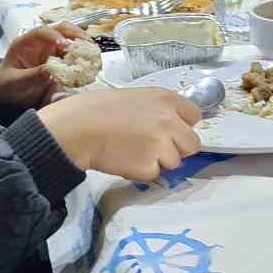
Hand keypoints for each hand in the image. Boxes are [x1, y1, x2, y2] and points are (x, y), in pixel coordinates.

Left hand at [0, 23, 89, 107]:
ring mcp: (51, 50)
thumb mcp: (16, 82)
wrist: (8, 96)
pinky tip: (91, 62)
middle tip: (87, 45)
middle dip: (75, 34)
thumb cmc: (7, 86)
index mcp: (25, 43)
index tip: (65, 45)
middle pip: (60, 29)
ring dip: (83, 43)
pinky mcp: (60, 59)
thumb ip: (33, 76)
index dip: (54, 36)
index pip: (41, 32)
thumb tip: (51, 70)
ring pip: (70, 39)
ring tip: (93, 52)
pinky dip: (83, 56)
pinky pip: (73, 54)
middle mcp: (40, 42)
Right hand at [38, 88, 201, 180]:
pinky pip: (153, 174)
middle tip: (154, 148)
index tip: (172, 131)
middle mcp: (170, 121)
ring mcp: (161, 144)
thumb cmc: (98, 110)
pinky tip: (124, 159)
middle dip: (177, 149)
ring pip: (174, 162)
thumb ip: (158, 110)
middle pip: (192, 144)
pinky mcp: (149, 166)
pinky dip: (140, 171)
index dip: (183, 126)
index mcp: (166, 99)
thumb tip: (172, 125)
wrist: (77, 128)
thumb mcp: (135, 98)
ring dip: (157, 161)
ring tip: (131, 150)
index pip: (195, 116)